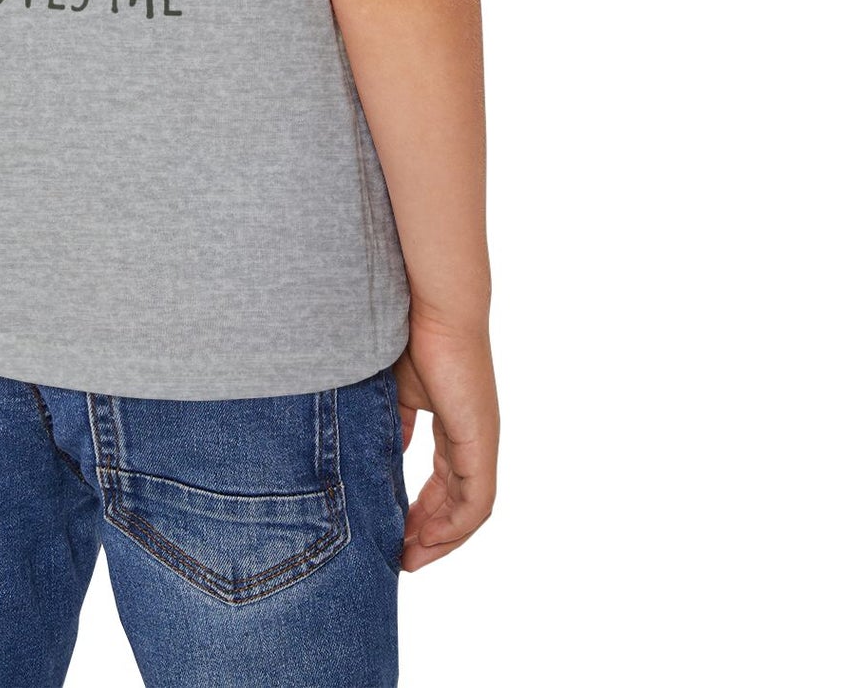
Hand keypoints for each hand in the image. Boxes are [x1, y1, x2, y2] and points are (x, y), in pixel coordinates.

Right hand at [391, 319, 497, 570]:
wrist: (431, 306)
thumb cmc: (407, 334)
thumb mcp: (393, 390)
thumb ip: (392, 424)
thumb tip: (382, 455)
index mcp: (453, 422)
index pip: (443, 479)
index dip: (421, 509)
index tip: (395, 530)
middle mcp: (473, 437)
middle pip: (457, 501)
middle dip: (429, 532)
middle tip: (401, 557)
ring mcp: (480, 441)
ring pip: (468, 508)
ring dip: (441, 537)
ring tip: (410, 557)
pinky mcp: (481, 442)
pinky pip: (476, 501)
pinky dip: (454, 526)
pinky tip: (428, 539)